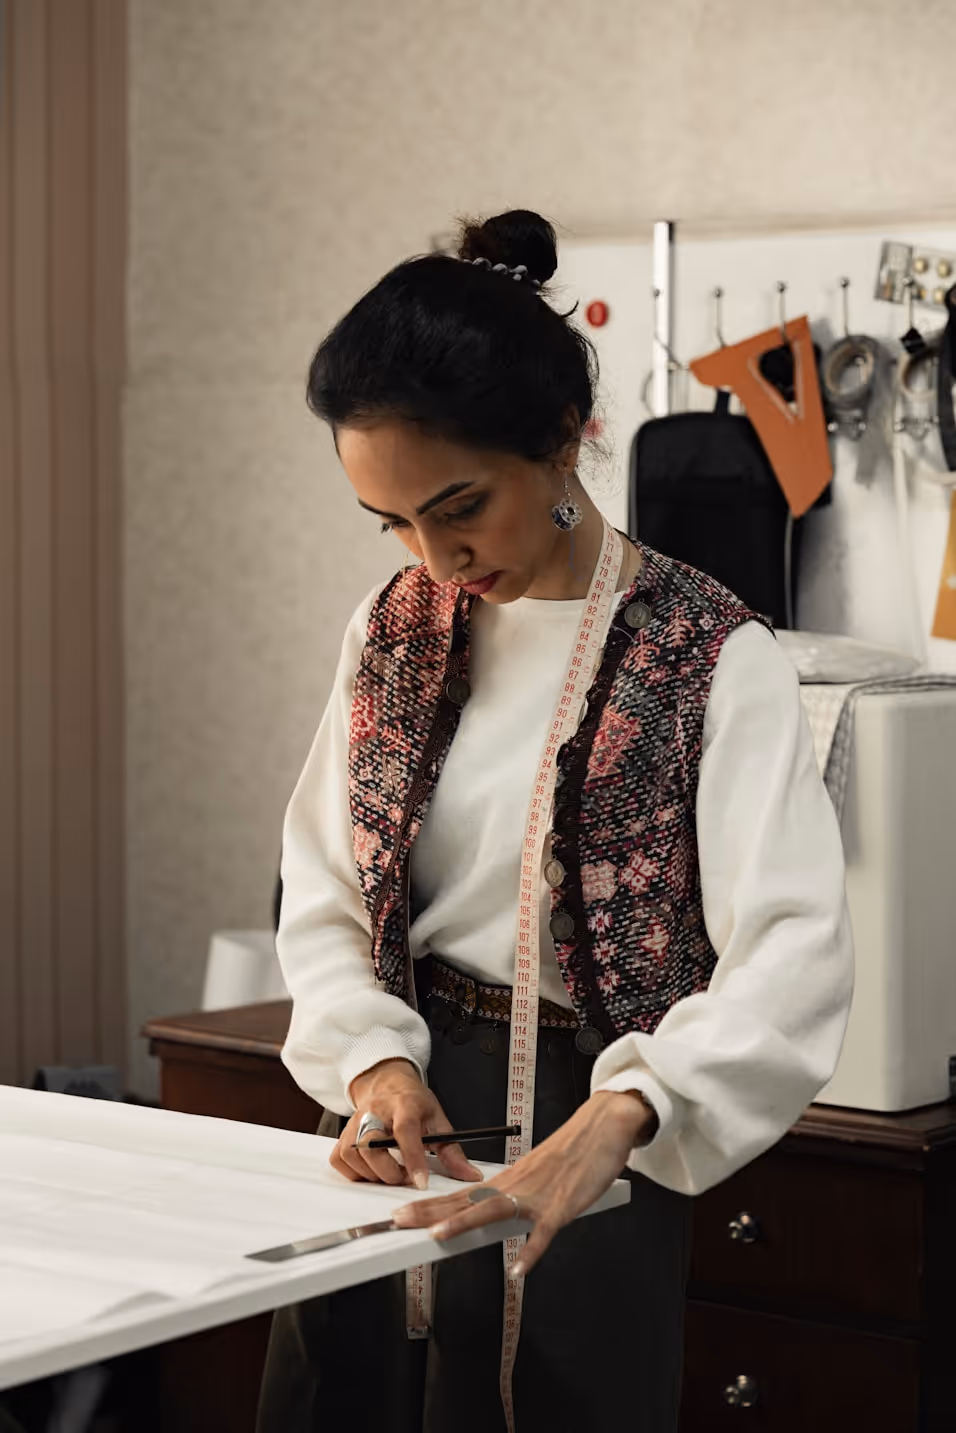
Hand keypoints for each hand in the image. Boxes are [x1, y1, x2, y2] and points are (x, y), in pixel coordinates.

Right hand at [330, 1058, 482, 1190]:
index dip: (412, 1159)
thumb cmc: (413, 1102)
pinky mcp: (343, 1133)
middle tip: (404, 1177)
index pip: (405, 1131)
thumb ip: (452, 1150)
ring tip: (390, 1172)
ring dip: (372, 1174)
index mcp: (404, 1104)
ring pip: (353, 1154)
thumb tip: (470, 1176)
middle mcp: (375, 1110)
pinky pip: (340, 1159)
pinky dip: (354, 1172)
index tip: (420, 1182)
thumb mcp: (437, 1120)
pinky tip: (371, 1170)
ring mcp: (355, 1121)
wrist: (387, 1083)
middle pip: (371, 1146)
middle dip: (389, 1171)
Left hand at [390, 1090, 654, 1275]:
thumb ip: (517, 1191)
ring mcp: (537, 1195)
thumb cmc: (573, 1151)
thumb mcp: (537, 1172)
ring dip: (465, 1223)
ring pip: (494, 1210)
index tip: (403, 1212)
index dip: (430, 1204)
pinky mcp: (561, 1207)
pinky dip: (530, 1251)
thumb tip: (495, 1208)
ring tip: (438, 1236)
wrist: (603, 1126)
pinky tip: (518, 1269)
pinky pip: (543, 1232)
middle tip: (399, 1220)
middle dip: (430, 1212)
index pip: (461, 1194)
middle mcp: (515, 1185)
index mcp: (508, 1179)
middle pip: (466, 1201)